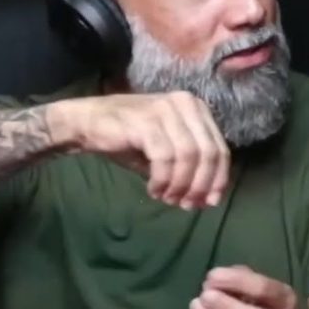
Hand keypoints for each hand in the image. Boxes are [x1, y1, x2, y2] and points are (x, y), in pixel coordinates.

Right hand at [57, 92, 230, 208]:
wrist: (87, 123)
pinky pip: (165, 158)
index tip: (208, 204)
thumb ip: (189, 170)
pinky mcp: (147, 122)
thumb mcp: (166, 153)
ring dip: (180, 185)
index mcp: (196, 108)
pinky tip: (153, 189)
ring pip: (189, 157)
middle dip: (200, 186)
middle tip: (185, 205)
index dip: (218, 181)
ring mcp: (166, 110)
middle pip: (209, 154)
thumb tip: (207, 201)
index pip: (221, 149)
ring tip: (167, 198)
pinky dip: (163, 179)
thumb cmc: (128, 138)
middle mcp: (186, 104)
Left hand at [185, 265, 297, 308]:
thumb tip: (214, 280)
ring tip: (195, 306)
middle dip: (224, 306)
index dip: (234, 281)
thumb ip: (239, 277)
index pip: (262, 290)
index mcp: (284, 301)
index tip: (211, 276)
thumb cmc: (258, 301)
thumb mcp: (257, 283)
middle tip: (205, 295)